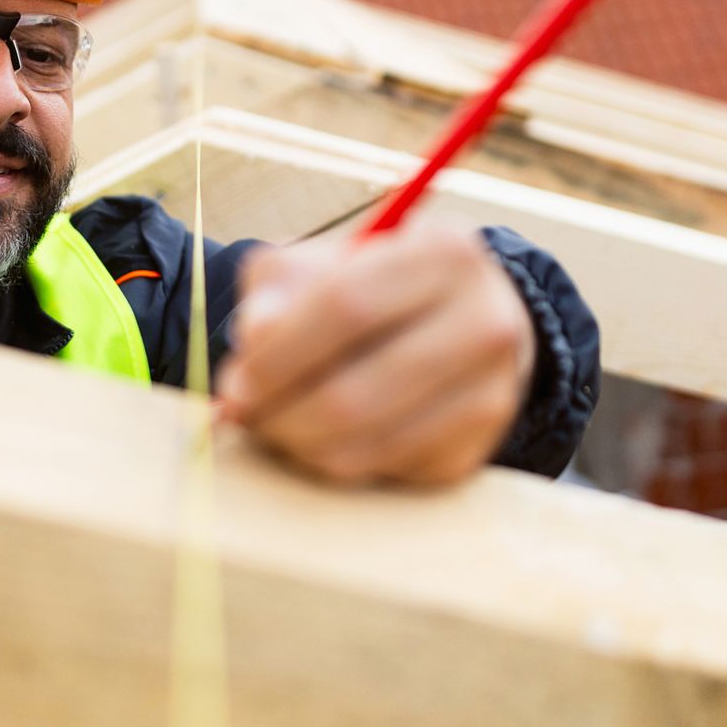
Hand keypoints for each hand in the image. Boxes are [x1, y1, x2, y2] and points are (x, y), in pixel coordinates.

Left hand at [216, 220, 535, 486]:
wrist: (460, 323)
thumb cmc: (375, 287)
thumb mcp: (325, 263)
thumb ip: (279, 288)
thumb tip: (255, 341)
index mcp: (446, 253)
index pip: (346, 308)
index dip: (279, 354)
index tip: (236, 383)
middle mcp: (485, 322)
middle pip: (355, 393)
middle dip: (281, 414)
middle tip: (244, 415)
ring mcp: (489, 393)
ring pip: (368, 444)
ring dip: (300, 446)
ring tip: (272, 424)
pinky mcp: (474, 450)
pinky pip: (385, 472)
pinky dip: (337, 462)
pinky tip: (320, 436)